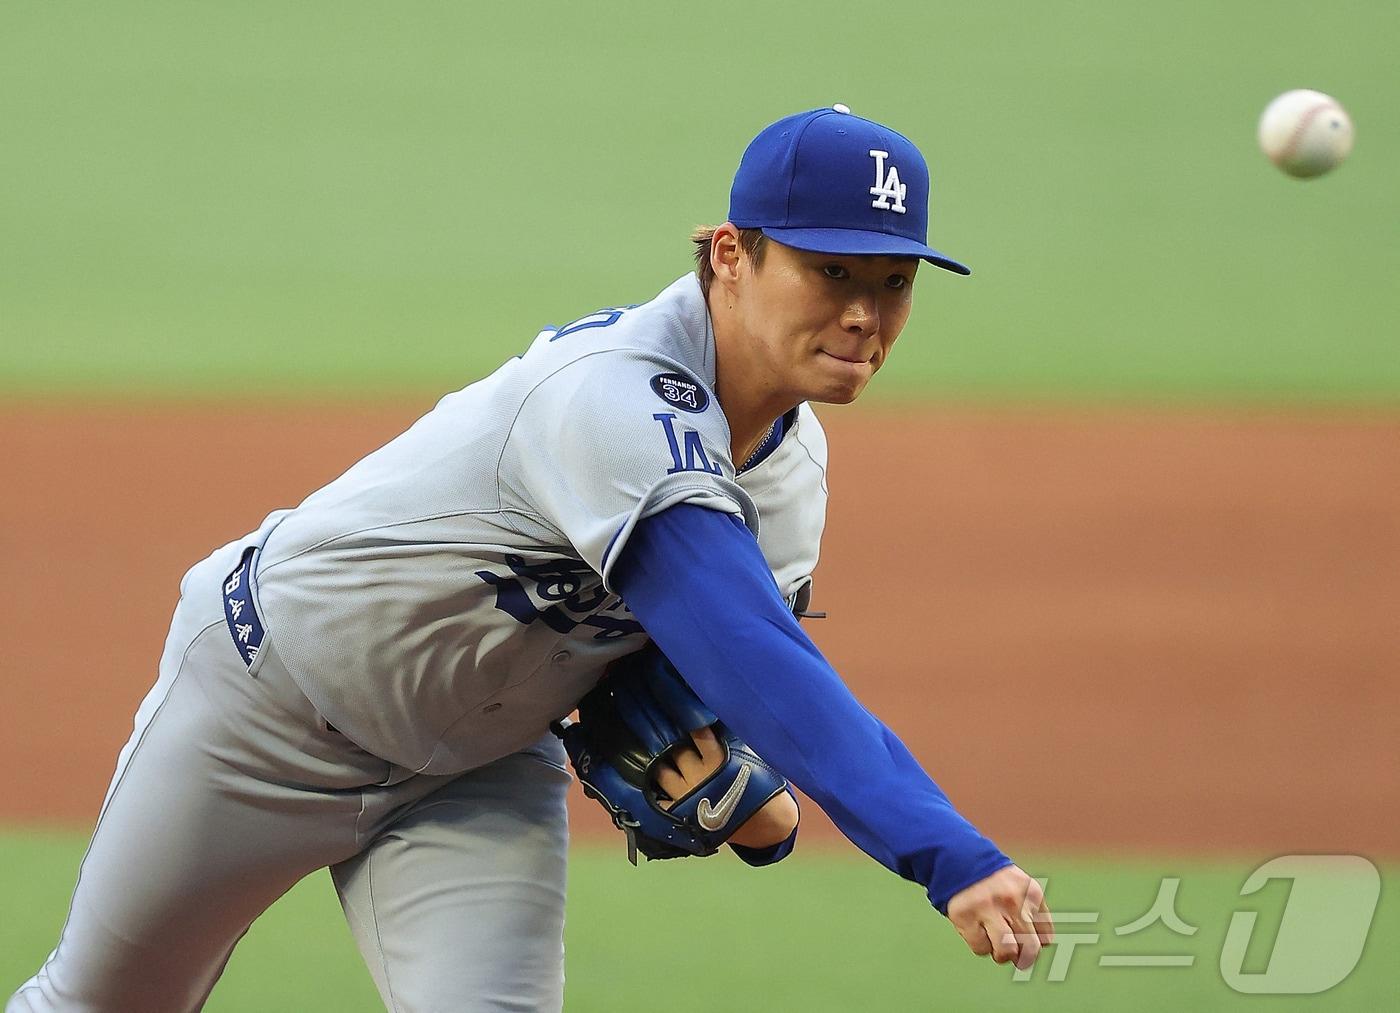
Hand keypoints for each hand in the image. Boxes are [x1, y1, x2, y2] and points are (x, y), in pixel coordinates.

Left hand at [652, 726, 798, 848]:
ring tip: (659, 756)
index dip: (691, 722)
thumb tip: (726, 718)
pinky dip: (656, 793)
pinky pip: (660, 802)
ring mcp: (686, 796)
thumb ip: (738, 739)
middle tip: (669, 733)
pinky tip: (653, 784)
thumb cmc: (764, 789)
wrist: (765, 825)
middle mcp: (698, 777)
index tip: (684, 712)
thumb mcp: (756, 757)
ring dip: (661, 763)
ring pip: (663, 773)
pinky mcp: (680, 814)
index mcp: (717, 761)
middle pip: (677, 751)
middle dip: (674, 742)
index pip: (698, 733)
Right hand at [946, 865, 1053, 970]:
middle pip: (1030, 949)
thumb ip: (1033, 914)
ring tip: (994, 941)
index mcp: (1030, 894)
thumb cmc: (994, 881)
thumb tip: (1036, 950)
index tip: (1024, 938)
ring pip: (1006, 952)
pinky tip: (976, 928)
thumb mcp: (1021, 888)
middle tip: (1013, 953)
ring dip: (1001, 954)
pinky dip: (979, 944)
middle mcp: (1012, 900)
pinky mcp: (966, 916)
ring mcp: (988, 908)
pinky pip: (980, 948)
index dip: (1034, 943)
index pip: (1045, 938)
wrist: (960, 858)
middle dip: (1023, 957)